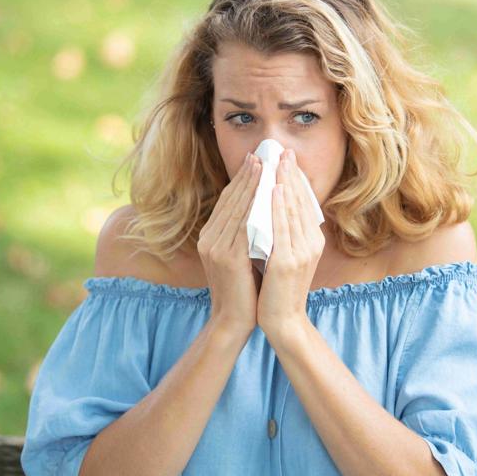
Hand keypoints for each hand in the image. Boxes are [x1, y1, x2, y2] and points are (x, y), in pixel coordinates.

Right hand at [197, 153, 262, 336]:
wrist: (233, 321)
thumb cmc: (244, 290)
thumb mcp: (241, 256)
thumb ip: (245, 234)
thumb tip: (262, 208)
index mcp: (211, 237)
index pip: (228, 201)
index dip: (242, 179)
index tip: (256, 160)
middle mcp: (209, 238)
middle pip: (231, 199)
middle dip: (248, 175)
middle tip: (262, 153)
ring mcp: (216, 247)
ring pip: (237, 208)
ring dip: (252, 184)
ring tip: (265, 165)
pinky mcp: (228, 258)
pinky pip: (245, 225)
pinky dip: (255, 206)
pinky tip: (267, 192)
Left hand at [257, 149, 324, 339]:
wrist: (282, 322)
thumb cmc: (279, 290)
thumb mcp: (286, 256)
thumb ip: (285, 233)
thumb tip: (275, 206)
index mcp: (311, 241)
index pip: (304, 204)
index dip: (296, 179)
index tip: (286, 158)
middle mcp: (311, 243)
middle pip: (301, 202)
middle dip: (291, 175)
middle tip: (283, 150)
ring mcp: (301, 252)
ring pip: (293, 210)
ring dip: (285, 183)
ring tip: (278, 162)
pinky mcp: (287, 262)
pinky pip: (283, 227)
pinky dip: (280, 206)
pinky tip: (275, 189)